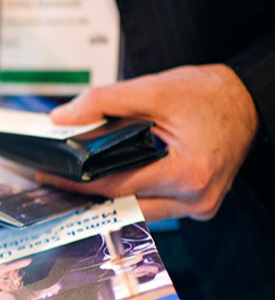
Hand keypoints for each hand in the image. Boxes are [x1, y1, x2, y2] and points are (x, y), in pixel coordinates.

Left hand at [38, 65, 258, 222]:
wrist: (248, 101)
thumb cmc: (209, 95)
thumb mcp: (153, 89)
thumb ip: (104, 101)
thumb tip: (62, 117)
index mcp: (189, 172)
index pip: (118, 185)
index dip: (78, 181)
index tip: (50, 174)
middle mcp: (197, 198)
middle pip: (126, 204)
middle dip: (86, 194)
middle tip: (52, 180)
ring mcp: (200, 206)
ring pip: (139, 210)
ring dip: (108, 198)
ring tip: (73, 181)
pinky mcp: (199, 205)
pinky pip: (156, 206)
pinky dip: (132, 194)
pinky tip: (107, 183)